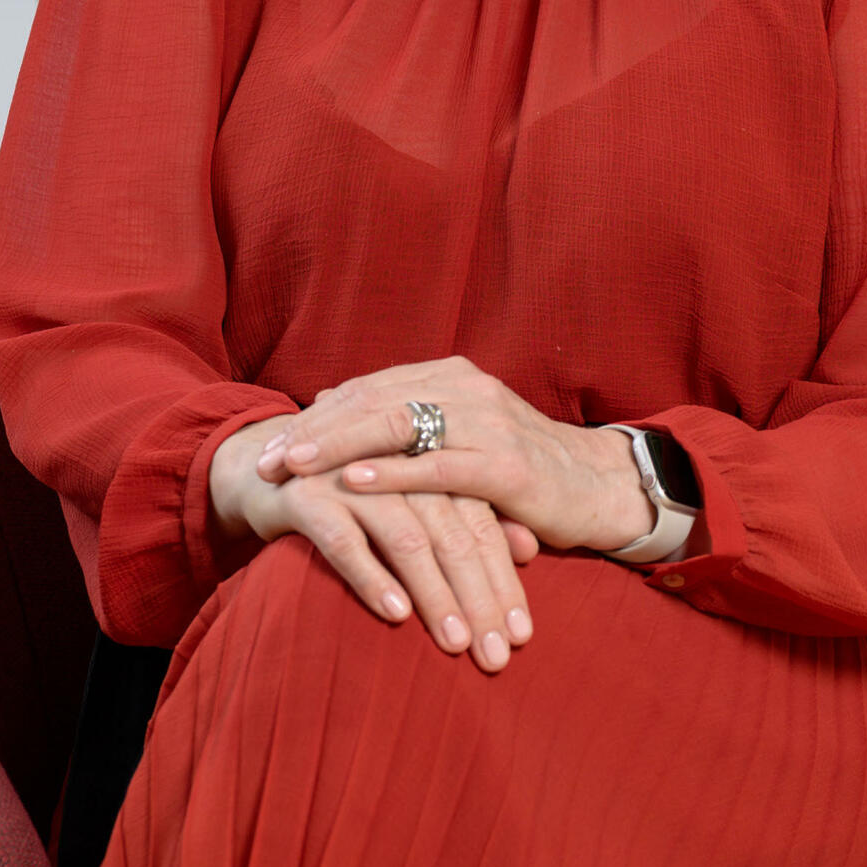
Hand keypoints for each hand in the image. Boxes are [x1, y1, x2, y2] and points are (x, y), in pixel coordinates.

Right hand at [209, 413, 541, 671]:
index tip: (522, 636)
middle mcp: (401, 465)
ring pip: (407, 539)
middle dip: (478, 598)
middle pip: (453, 534)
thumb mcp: (417, 501)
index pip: (482, 525)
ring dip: (435, 594)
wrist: (265, 465)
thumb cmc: (357, 490)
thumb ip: (472, 518)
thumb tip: (530, 549)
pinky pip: (344, 541)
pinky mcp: (308, 496)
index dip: (504, 580)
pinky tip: (396, 613)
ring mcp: (353, 478)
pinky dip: (372, 576)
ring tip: (457, 643)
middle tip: (497, 655)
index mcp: (434, 462)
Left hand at [252, 357, 655, 554]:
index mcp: (452, 378)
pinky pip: (439, 467)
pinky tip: (352, 483)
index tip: (270, 446)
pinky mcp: (508, 466)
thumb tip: (332, 408)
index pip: (369, 389)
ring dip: (339, 446)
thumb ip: (406, 423)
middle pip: (375, 400)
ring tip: (295, 466)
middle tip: (267, 461)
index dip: (317, 415)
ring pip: (399, 425)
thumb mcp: (460, 438)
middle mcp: (468, 390)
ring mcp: (490, 424)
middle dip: (315, 431)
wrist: (600, 488)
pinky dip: (392, 474)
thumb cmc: (520, 470)